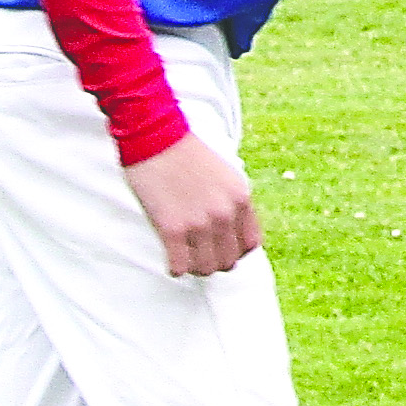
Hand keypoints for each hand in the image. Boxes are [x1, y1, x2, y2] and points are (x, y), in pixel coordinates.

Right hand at [125, 136, 262, 277]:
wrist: (155, 137)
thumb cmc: (186, 154)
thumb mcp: (226, 175)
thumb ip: (233, 203)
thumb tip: (233, 234)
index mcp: (241, 198)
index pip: (250, 245)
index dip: (234, 250)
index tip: (219, 246)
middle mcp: (225, 214)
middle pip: (228, 261)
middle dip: (213, 260)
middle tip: (198, 252)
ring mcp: (199, 223)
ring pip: (205, 269)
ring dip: (194, 266)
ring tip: (183, 255)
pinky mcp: (172, 229)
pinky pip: (179, 267)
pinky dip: (175, 267)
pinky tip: (170, 255)